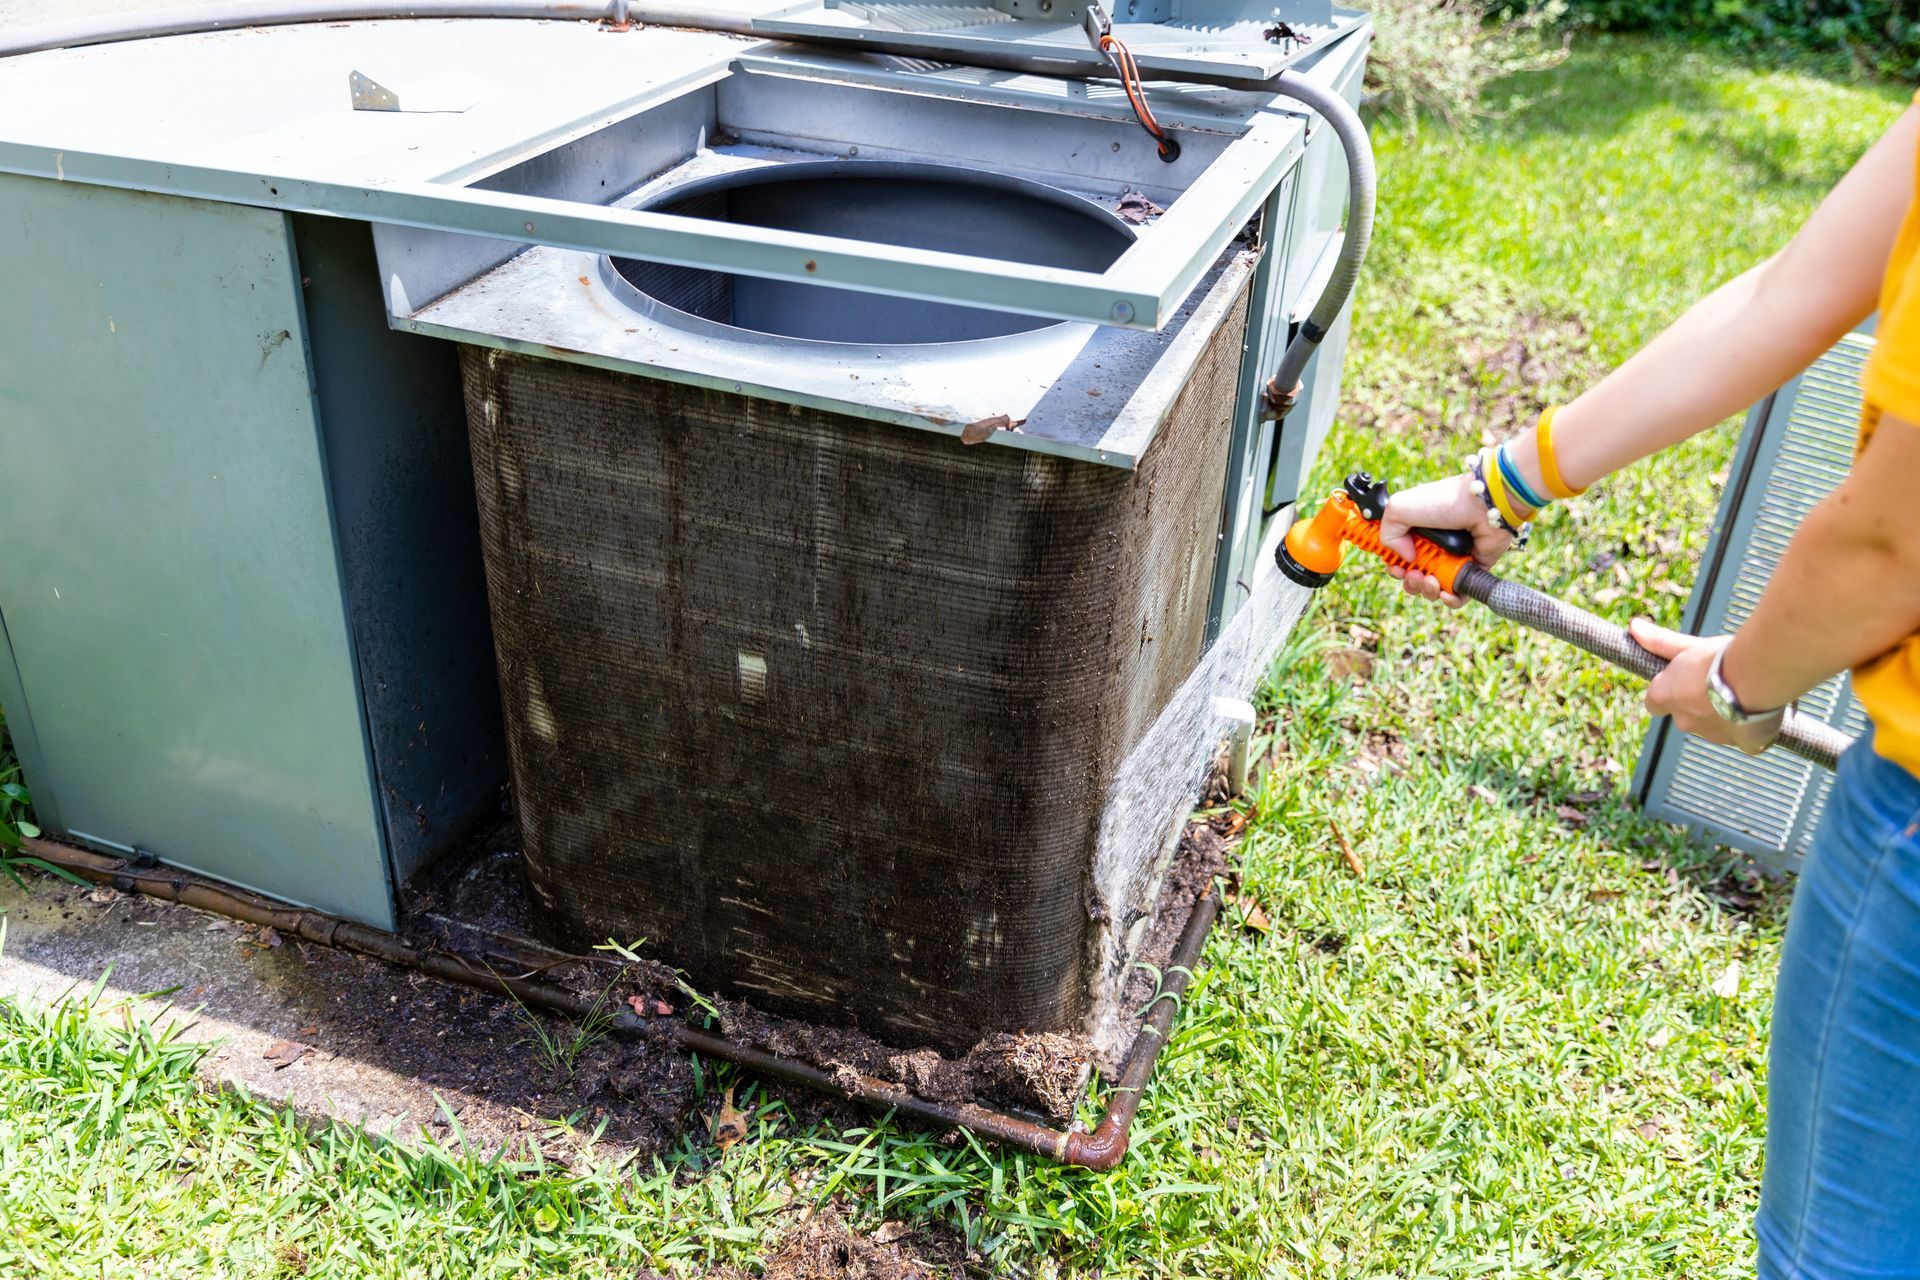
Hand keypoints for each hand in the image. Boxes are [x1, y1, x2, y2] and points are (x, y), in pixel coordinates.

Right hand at [1380, 472, 1512, 607]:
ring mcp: (1452, 559)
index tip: (1395, 567)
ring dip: (1427, 590)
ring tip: (1431, 581)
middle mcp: (1433, 547)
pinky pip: (1458, 594)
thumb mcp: (1400, 508)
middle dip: (1410, 582)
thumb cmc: (1444, 501)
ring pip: (1433, 588)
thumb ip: (1387, 533)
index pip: (1398, 556)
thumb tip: (1405, 558)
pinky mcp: (1471, 570)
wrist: (1484, 506)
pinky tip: (1446, 593)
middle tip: (1414, 574)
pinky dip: (1450, 600)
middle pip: (1413, 576)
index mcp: (1416, 531)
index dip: (1394, 566)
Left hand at [1630, 619, 1778, 754]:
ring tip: (1745, 691)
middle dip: (1699, 704)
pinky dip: (1751, 729)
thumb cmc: (1721, 658)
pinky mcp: (1743, 744)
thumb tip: (1634, 627)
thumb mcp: (1689, 646)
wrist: (1759, 675)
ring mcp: (1714, 735)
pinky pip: (1745, 739)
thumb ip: (1661, 642)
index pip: (1654, 703)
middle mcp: (1684, 721)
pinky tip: (1761, 711)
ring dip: (1725, 714)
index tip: (1683, 683)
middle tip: (1721, 682)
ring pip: (1716, 727)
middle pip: (1686, 716)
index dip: (1668, 693)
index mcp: (1666, 698)